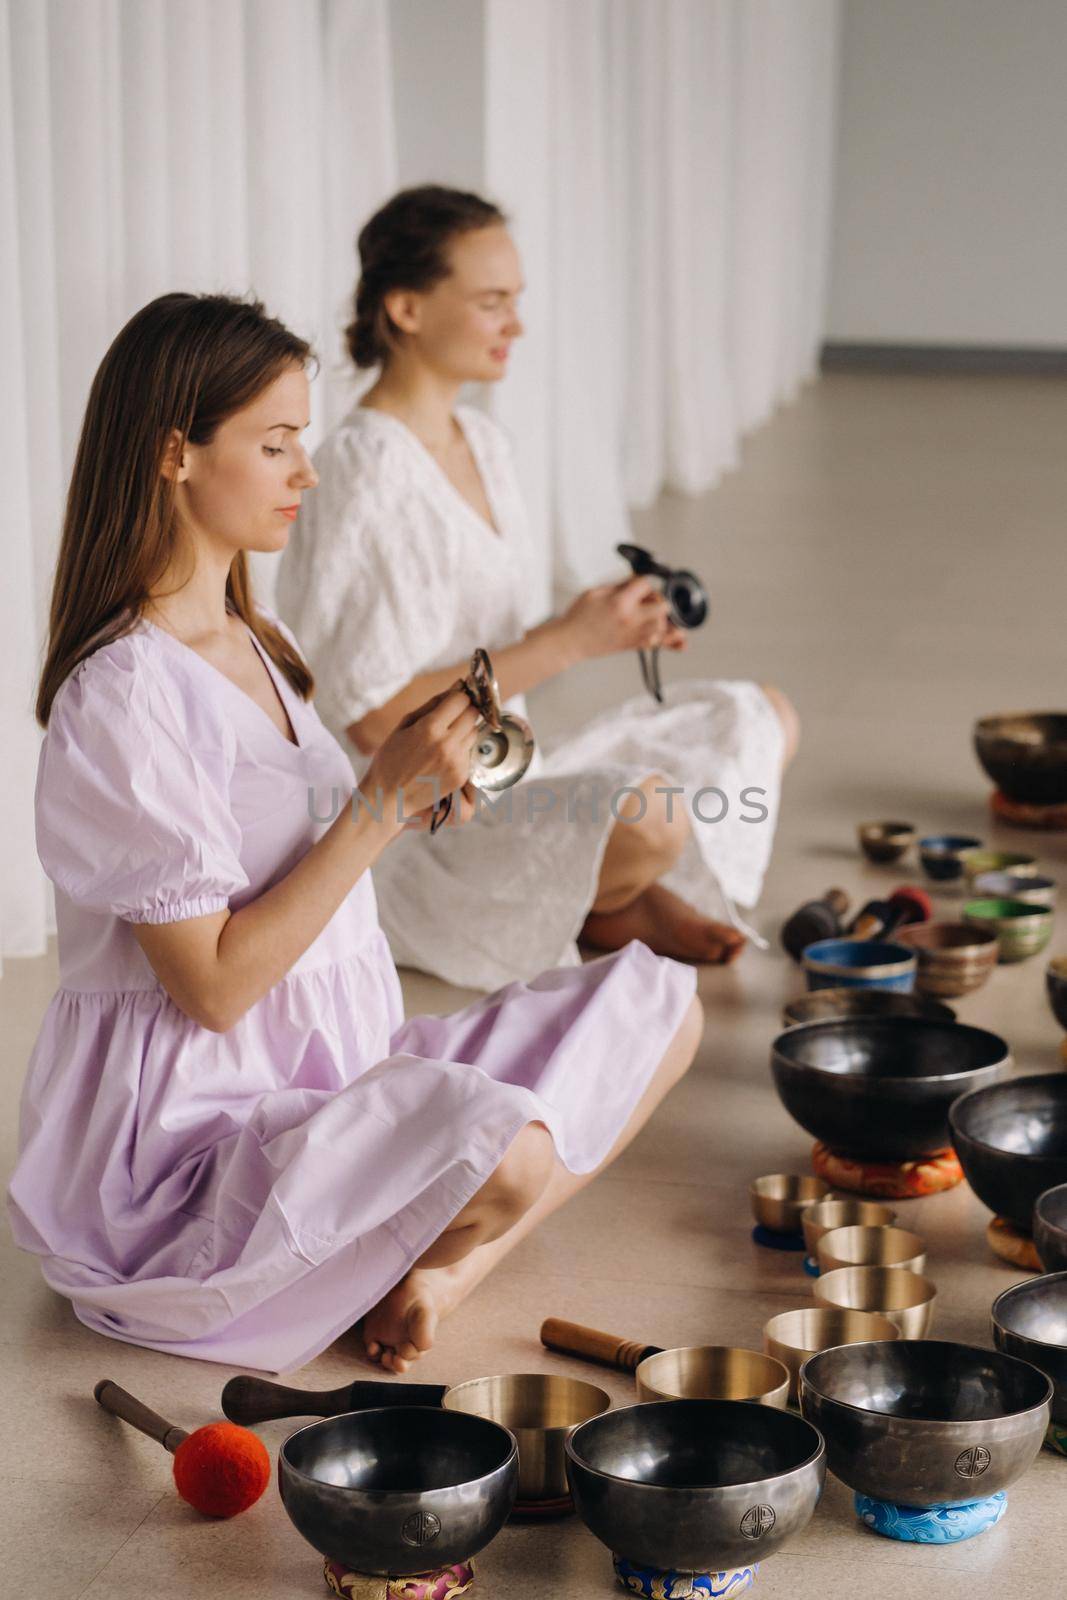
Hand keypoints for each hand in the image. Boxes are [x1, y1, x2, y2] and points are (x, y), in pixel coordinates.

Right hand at [361, 685, 479, 829]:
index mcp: (429, 728)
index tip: (452, 702)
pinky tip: (442, 757)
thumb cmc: (391, 759)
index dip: (458, 697)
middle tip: (449, 718)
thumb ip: (432, 704)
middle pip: (472, 714)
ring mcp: (456, 762)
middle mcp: (446, 744)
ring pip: (474, 732)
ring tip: (443, 739)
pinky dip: (460, 750)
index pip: (461, 700)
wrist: (389, 797)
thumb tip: (457, 686)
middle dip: (463, 711)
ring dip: (463, 730)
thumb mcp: (404, 724)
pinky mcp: (461, 776)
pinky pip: (469, 752)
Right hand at [558, 576, 681, 661]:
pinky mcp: (635, 645)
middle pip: (663, 605)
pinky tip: (681, 642)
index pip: (645, 584)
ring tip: (658, 615)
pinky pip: (662, 645)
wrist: (571, 641)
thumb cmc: (579, 616)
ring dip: (666, 618)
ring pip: (667, 627)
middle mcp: (631, 620)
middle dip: (657, 599)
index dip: (643, 580)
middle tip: (645, 600)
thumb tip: (638, 579)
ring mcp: (635, 635)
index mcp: (620, 603)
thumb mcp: (596, 591)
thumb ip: (620, 584)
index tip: (637, 583)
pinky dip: (673, 643)